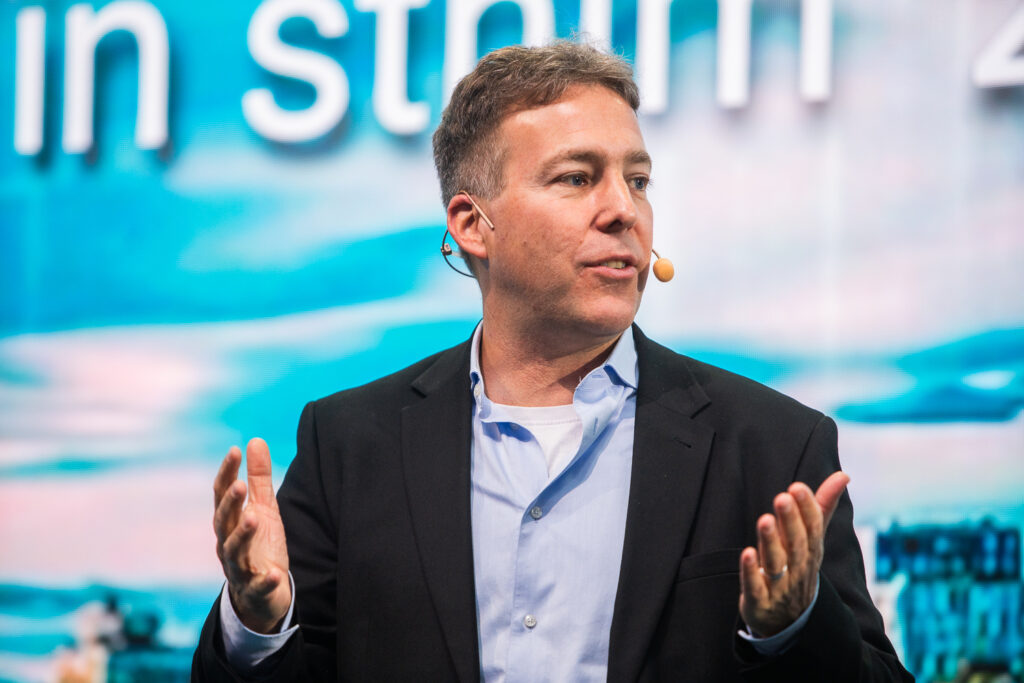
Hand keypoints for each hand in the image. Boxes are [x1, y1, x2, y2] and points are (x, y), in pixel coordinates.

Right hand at [213, 438, 290, 632]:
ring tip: (254, 518)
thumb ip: (259, 477)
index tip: (235, 450)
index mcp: (229, 521)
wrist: (263, 593)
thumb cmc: (260, 544)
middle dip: (230, 503)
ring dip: (242, 534)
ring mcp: (238, 566)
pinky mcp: (254, 589)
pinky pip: (257, 586)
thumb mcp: (263, 507)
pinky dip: (265, 580)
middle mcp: (227, 542)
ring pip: (234, 551)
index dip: (227, 472)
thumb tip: (254, 440)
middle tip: (240, 485)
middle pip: (223, 521)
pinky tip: (274, 573)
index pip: (223, 494)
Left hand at [738, 471, 849, 635]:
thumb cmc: (797, 568)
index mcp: (811, 551)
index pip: (813, 529)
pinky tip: (746, 554)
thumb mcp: (811, 539)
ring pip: (777, 563)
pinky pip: (756, 587)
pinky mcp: (760, 601)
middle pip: (796, 544)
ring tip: (765, 519)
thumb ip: (822, 507)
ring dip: (771, 541)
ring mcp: (780, 587)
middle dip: (791, 521)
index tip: (798, 487)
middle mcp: (798, 568)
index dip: (806, 509)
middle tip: (783, 497)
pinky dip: (752, 572)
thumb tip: (843, 475)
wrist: (789, 621)